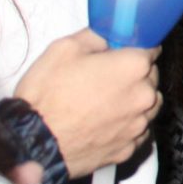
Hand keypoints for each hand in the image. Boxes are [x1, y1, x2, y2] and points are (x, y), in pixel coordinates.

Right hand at [12, 30, 161, 178]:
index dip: (133, 49)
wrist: (32, 144)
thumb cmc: (46, 97)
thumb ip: (96, 35)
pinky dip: (124, 125)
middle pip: (149, 77)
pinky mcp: (129, 149)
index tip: (120, 53)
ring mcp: (138, 125)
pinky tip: (102, 124)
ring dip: (132, 100)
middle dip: (132, 75)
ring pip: (147, 105)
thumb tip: (109, 35)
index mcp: (133, 67)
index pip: (150, 48)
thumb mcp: (64, 49)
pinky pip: (136, 130)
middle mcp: (143, 96)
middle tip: (103, 79)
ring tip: (102, 103)